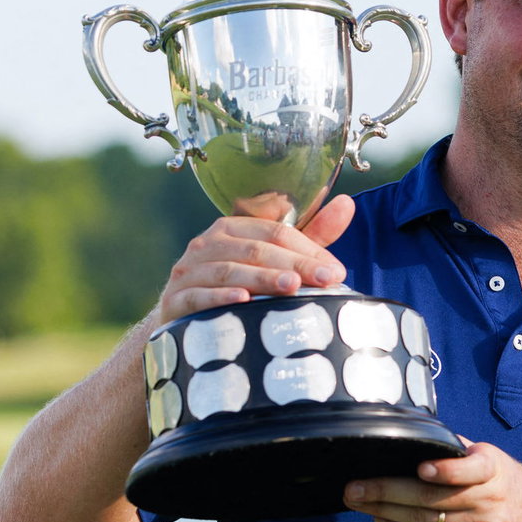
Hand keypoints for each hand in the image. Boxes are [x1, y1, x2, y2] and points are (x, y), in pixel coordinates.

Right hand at [157, 194, 354, 322]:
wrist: (184, 318)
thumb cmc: (238, 284)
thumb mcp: (275, 259)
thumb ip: (311, 236)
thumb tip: (347, 204)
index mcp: (232, 229)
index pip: (275, 232)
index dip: (307, 250)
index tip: (335, 270)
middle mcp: (207, 244)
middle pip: (255, 249)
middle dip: (293, 265)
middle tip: (323, 280)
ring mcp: (188, 271)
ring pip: (229, 270)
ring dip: (261, 278)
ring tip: (291, 288)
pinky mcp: (175, 299)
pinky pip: (198, 295)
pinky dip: (220, 297)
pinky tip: (243, 300)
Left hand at [342, 439, 521, 521]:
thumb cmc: (513, 491)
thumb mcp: (498, 463)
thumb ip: (461, 453)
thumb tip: (418, 437)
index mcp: (496, 472)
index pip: (471, 470)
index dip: (445, 470)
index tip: (421, 467)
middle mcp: (490, 502)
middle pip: (431, 498)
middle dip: (387, 491)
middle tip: (354, 487)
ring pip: (423, 521)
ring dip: (385, 510)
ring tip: (358, 500)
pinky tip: (381, 519)